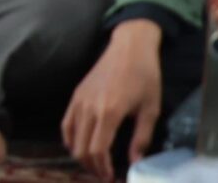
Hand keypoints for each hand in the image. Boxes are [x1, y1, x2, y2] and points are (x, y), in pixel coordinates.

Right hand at [61, 19, 164, 179]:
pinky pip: (66, 122)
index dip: (103, 168)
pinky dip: (70, 138)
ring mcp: (79, 100)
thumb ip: (141, 138)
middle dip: (92, 166)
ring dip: (81, 154)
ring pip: (71, 137)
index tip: (111, 177)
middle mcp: (89, 107)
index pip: (97, 149)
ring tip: (94, 164)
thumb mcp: (151, 109)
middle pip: (82, 147)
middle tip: (104, 174)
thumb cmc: (145, 77)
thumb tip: (134, 162)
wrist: (129, 47)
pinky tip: (79, 146)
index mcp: (109, 112)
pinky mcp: (76, 94)